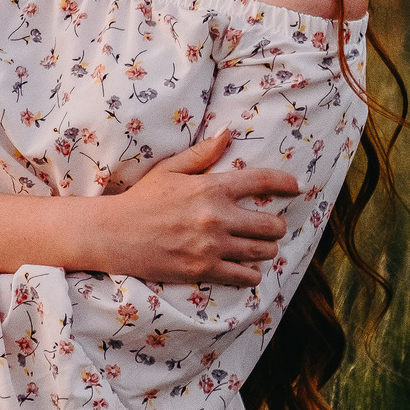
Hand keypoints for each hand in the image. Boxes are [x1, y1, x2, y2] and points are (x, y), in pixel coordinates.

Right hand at [100, 130, 297, 288]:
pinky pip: (246, 276)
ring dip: (265, 249)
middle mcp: (217, 216)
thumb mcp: (169, 170)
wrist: (114, 234)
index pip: (262, 181)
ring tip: (256, 247)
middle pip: (272, 225)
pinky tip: (243, 267)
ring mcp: (212, 246)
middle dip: (276, 226)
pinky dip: (251, 273)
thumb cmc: (141, 199)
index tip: (296, 187)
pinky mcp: (204, 269)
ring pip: (264, 251)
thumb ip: (202, 154)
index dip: (286, 183)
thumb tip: (227, 133)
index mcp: (211, 188)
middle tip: (269, 227)